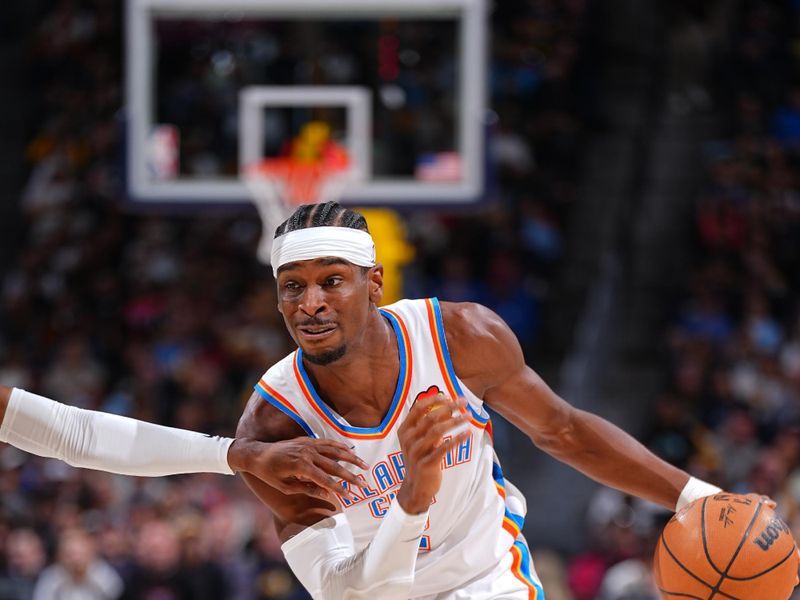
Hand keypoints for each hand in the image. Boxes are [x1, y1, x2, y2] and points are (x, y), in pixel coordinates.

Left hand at [228, 437, 367, 499]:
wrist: (257, 454)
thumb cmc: (269, 474)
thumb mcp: (285, 487)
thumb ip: (307, 489)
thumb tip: (327, 495)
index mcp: (301, 467)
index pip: (325, 479)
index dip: (338, 488)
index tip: (349, 495)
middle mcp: (307, 454)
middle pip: (334, 465)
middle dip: (350, 475)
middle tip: (363, 483)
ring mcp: (308, 445)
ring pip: (335, 450)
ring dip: (351, 458)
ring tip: (363, 464)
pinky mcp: (308, 440)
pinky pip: (327, 442)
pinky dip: (340, 445)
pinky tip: (350, 449)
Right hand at [396, 393, 469, 513]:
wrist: (416, 488)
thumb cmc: (421, 460)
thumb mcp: (421, 441)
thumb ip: (430, 426)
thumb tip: (448, 408)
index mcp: (404, 430)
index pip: (417, 408)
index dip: (433, 400)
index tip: (448, 396)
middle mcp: (408, 439)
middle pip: (430, 417)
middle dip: (449, 407)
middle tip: (464, 402)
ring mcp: (416, 452)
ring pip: (438, 431)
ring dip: (455, 421)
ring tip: (469, 416)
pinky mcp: (426, 464)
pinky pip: (444, 448)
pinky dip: (457, 439)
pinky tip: (467, 434)